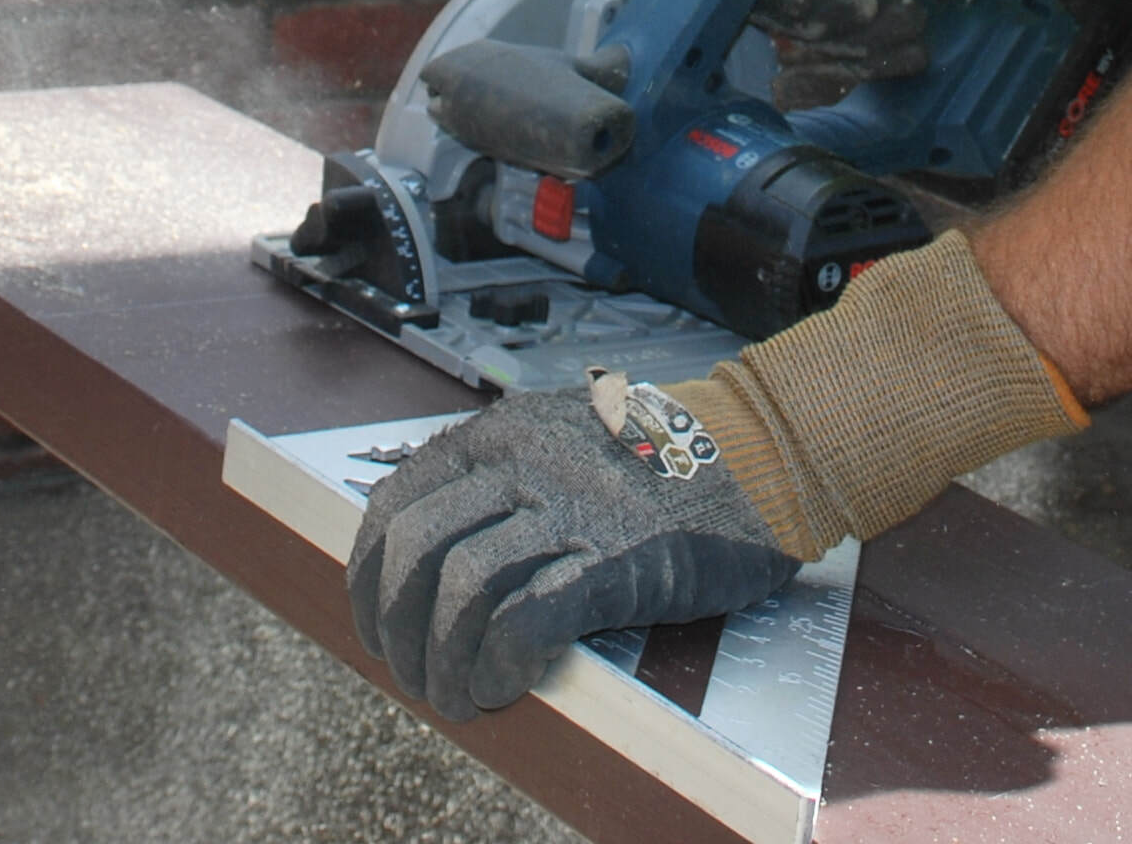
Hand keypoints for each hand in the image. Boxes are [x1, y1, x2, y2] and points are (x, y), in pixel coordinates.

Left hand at [348, 374, 799, 718]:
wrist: (762, 452)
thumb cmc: (661, 460)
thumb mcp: (561, 442)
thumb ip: (500, 482)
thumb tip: (434, 558)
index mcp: (499, 435)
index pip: (394, 506)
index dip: (370, 579)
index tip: (378, 624)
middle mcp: (522, 464)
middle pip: (415, 552)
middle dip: (398, 630)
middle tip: (416, 676)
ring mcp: (571, 510)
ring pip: (460, 590)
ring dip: (444, 662)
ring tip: (460, 697)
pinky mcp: (617, 560)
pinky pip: (527, 620)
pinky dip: (499, 665)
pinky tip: (505, 685)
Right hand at [760, 0, 1000, 103]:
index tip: (801, 0)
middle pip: (773, 9)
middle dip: (822, 20)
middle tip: (870, 4)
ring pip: (812, 43)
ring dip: (859, 46)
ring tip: (912, 16)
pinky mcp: (846, 20)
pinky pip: (844, 60)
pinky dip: (875, 64)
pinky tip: (912, 52)